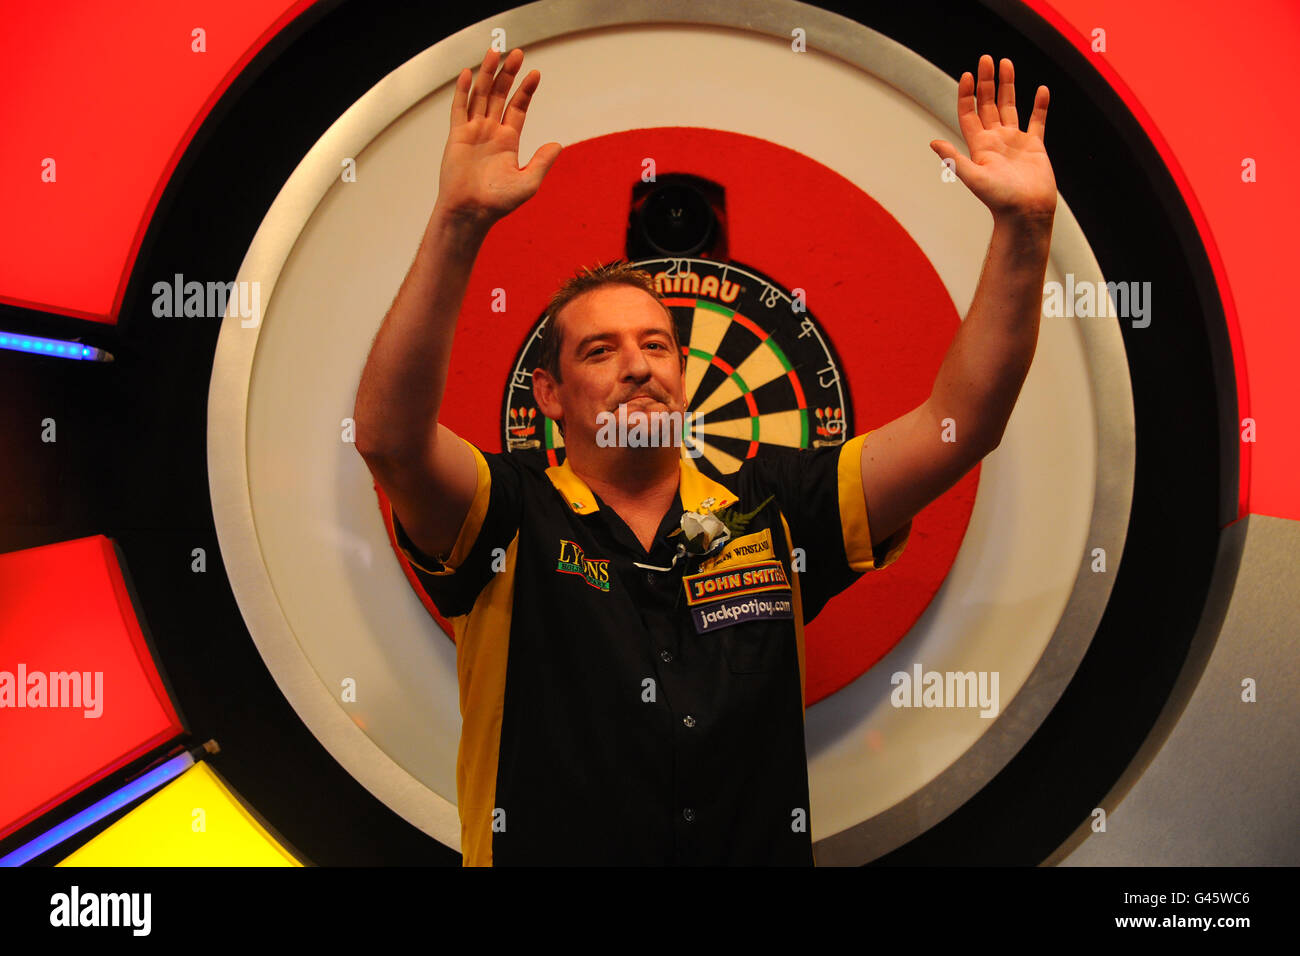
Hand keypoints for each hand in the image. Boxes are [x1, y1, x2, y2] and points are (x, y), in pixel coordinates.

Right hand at [436, 46, 562, 227]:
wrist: (470, 212)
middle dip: (508, 74)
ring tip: (495, 52)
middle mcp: (490, 132)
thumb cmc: (497, 203)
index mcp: (508, 141)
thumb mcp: (528, 183)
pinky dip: (463, 91)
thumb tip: (558, 145)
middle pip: (500, 95)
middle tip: (517, 53)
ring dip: (487, 74)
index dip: (526, 90)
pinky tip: (469, 74)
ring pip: (481, 95)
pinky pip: (459, 108)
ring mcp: (473, 132)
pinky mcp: (457, 136)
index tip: (535, 74)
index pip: (518, 108)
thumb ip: (542, 162)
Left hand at [930, 55, 1055, 221]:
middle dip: (987, 82)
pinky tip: (1041, 90)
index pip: (969, 114)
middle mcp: (996, 141)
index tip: (967, 74)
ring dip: (1009, 86)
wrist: (1027, 214)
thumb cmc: (1000, 201)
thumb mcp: (974, 178)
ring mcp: (1015, 142)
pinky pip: (1037, 121)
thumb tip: (933, 143)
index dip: (967, 95)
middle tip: (986, 59)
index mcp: (980, 146)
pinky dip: (1040, 106)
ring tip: (1006, 63)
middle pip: (989, 104)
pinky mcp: (1035, 147)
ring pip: (1011, 107)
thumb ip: (955, 160)